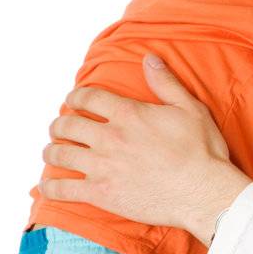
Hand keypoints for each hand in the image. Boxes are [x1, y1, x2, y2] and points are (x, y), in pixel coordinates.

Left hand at [38, 54, 250, 241]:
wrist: (204, 193)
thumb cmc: (202, 151)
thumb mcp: (190, 109)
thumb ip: (166, 83)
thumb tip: (150, 59)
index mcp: (128, 114)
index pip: (88, 97)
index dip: (76, 96)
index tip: (74, 100)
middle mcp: (109, 138)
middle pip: (67, 124)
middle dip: (59, 124)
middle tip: (61, 127)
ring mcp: (102, 166)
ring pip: (59, 153)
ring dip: (51, 150)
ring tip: (53, 151)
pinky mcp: (100, 193)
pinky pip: (62, 188)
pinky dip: (50, 186)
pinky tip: (48, 185)